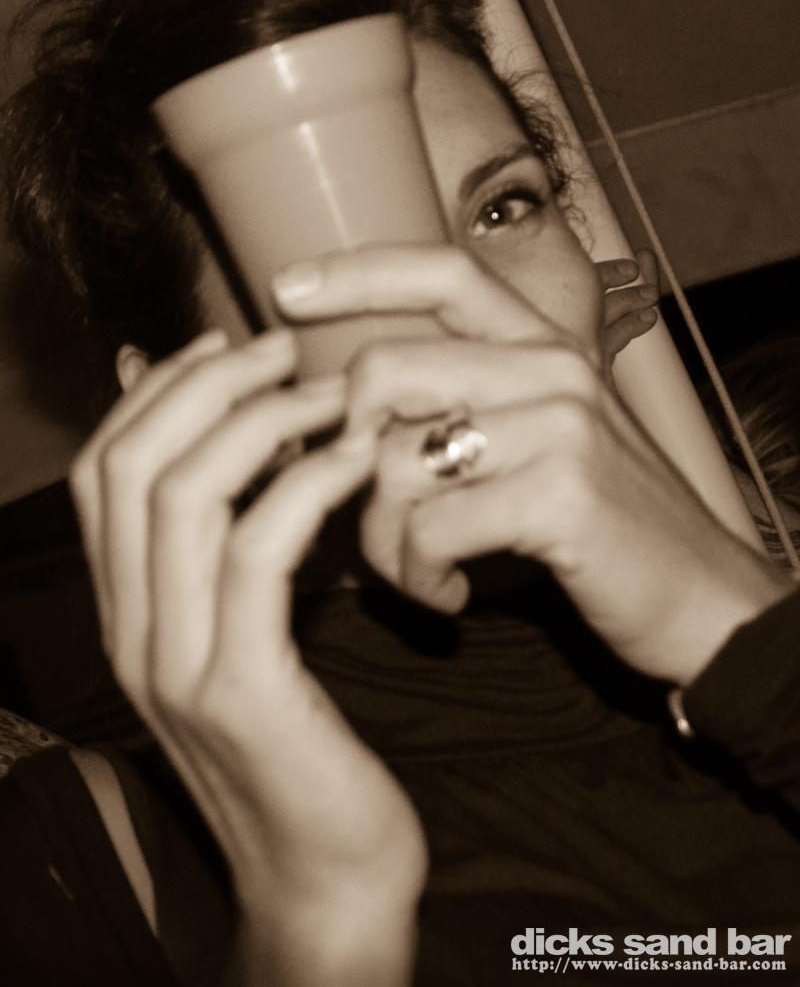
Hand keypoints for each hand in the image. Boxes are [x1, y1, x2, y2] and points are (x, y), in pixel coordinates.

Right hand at [70, 328, 424, 984]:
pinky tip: (355, 455)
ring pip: (182, 496)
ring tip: (326, 389)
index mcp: (129, 614)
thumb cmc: (305, 743)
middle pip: (131, 466)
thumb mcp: (249, 638)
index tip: (224, 343)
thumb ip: (229, 550)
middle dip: (202, 386)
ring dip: (258, 421)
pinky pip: (257, 554)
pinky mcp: (242, 690)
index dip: (156, 390)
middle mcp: (133, 632)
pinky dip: (305, 484)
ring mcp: (177, 664)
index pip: (103, 470)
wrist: (325, 877)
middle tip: (278, 347)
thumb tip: (231, 447)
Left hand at [273, 245, 791, 686]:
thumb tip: (358, 412)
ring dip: (382, 541)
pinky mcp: (562, 493)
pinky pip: (429, 528)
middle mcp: (552, 368)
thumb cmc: (606, 525)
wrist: (707, 601)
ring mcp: (560, 425)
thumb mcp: (546, 441)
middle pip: (383, 371)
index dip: (358, 272)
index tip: (287, 288)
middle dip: (347, 457)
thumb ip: (470, 408)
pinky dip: (418, 577)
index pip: (442, 273)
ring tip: (417, 572)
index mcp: (544, 346)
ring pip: (394, 460)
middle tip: (369, 514)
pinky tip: (450, 597)